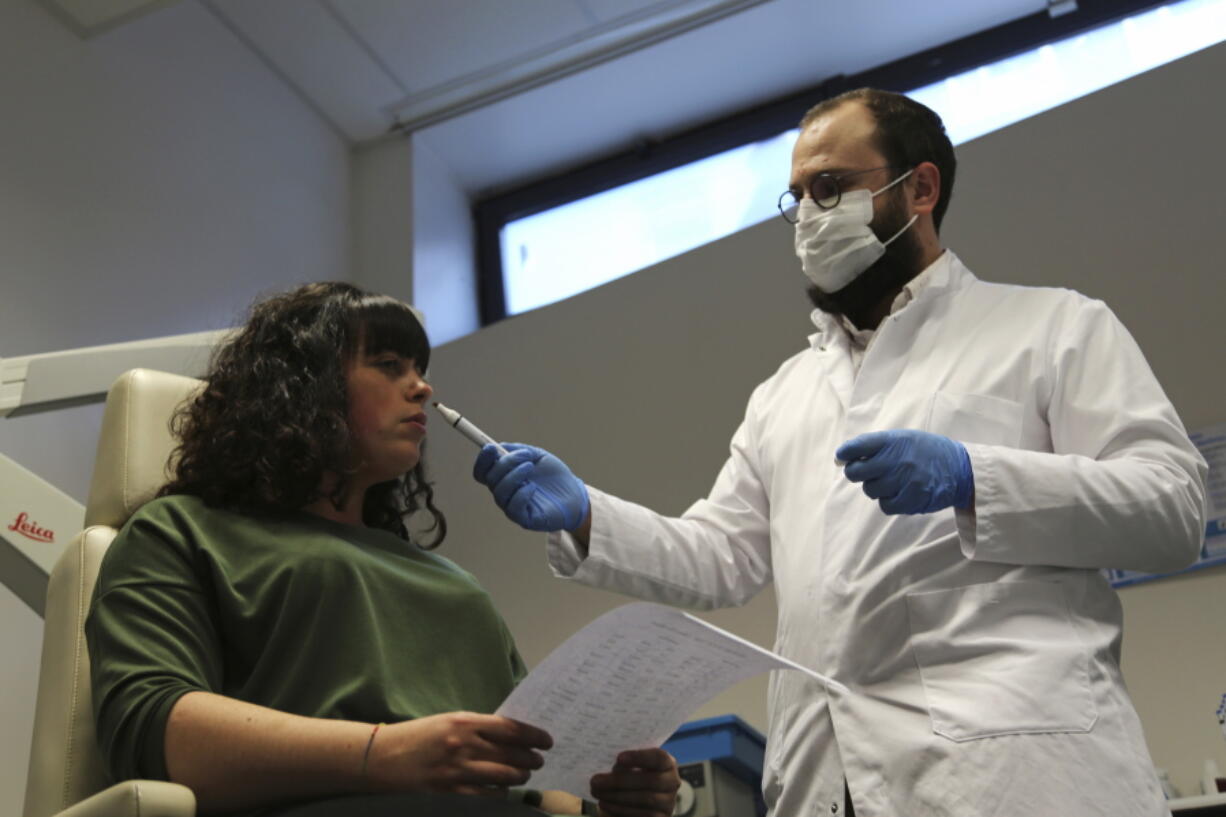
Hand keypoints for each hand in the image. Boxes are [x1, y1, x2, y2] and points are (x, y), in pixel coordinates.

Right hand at [364, 712, 551, 797]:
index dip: (534, 736)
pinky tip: (503, 790)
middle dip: (531, 758)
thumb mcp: (447, 722)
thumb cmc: (417, 737)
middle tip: (538, 760)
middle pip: (512, 753)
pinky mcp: (449, 792)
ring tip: (523, 774)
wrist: (381, 757)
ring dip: (519, 776)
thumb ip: (477, 728)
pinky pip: (486, 796)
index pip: (511, 728)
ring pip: (504, 776)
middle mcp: (463, 744)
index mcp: (464, 721)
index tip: (547, 741)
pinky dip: (500, 793)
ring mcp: (457, 770)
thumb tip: (510, 736)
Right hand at [473, 443, 589, 531]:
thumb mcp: (537, 456)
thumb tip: (499, 446)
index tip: (490, 447)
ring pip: (499, 492)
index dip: (482, 460)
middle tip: (525, 455)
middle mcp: (505, 493)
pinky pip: (513, 508)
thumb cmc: (555, 477)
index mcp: (504, 477)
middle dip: (505, 463)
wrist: (575, 494)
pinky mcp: (524, 519)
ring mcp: (513, 506)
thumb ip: (518, 450)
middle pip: (490, 479)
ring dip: (514, 476)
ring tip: (531, 467)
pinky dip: (520, 494)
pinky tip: (533, 487)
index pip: (482, 471)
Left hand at [589, 748, 679, 816]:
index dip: (640, 757)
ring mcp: (668, 803)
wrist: (632, 799)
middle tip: (595, 781)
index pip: (659, 757)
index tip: (618, 758)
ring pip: (645, 799)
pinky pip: (642, 815)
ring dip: (617, 796)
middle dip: (620, 781)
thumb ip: (624, 764)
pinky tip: (604, 804)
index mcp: (666, 763)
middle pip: (651, 780)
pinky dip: (620, 810)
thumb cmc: (628, 776)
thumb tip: (613, 768)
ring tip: (596, 792)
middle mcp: (672, 782)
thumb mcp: (627, 767)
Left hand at [836, 429, 972, 513]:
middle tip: (865, 472)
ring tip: (892, 480)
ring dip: (876, 487)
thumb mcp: (903, 438)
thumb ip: (875, 446)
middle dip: (856, 473)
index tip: (842, 457)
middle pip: (856, 472)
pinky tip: (900, 492)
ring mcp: (903, 481)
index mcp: (892, 441)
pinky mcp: (911, 500)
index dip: (844, 453)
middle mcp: (896, 459)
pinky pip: (885, 505)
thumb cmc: (925, 452)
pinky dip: (888, 501)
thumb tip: (841, 457)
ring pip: (870, 490)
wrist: (960, 468)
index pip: (856, 446)